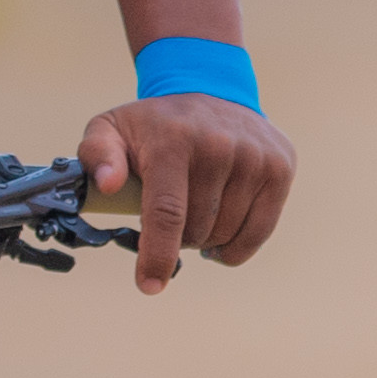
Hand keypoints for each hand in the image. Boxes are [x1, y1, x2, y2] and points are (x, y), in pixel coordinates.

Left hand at [80, 93, 296, 292]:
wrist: (213, 91)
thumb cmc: (155, 125)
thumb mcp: (110, 128)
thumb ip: (96, 155)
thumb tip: (106, 185)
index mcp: (173, 141)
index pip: (167, 212)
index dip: (157, 255)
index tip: (149, 286)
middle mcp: (219, 147)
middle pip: (197, 229)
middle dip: (179, 238)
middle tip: (171, 221)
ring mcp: (256, 158)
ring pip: (227, 234)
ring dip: (207, 239)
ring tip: (197, 219)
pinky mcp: (281, 168)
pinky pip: (259, 231)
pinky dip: (237, 245)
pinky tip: (222, 234)